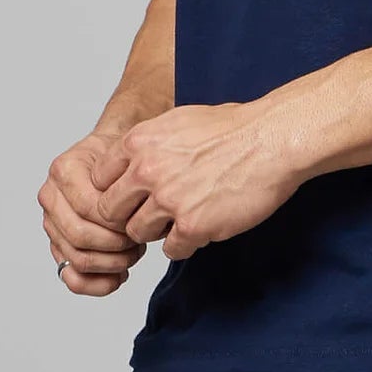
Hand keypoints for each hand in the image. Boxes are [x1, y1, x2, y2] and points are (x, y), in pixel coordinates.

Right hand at [38, 129, 149, 295]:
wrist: (110, 155)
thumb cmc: (119, 158)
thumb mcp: (125, 154)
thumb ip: (125, 177)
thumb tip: (137, 214)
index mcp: (64, 171)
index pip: (89, 207)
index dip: (117, 220)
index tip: (140, 220)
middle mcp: (51, 197)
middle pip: (80, 235)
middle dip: (115, 244)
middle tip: (139, 241)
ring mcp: (52, 223)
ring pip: (76, 258)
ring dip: (110, 264)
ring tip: (133, 254)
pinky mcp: (58, 245)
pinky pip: (70, 276)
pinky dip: (95, 284)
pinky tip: (118, 278)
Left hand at [90, 102, 302, 261]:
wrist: (272, 140)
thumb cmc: (234, 128)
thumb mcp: (178, 121)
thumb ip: (149, 144)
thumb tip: (132, 162)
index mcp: (140, 141)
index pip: (99, 179)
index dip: (115, 190)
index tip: (131, 195)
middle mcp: (147, 170)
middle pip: (110, 211)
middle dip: (128, 215)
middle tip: (150, 214)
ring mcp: (169, 200)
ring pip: (138, 233)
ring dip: (157, 231)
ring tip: (181, 218)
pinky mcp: (193, 225)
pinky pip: (171, 250)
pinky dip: (185, 243)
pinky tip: (203, 225)